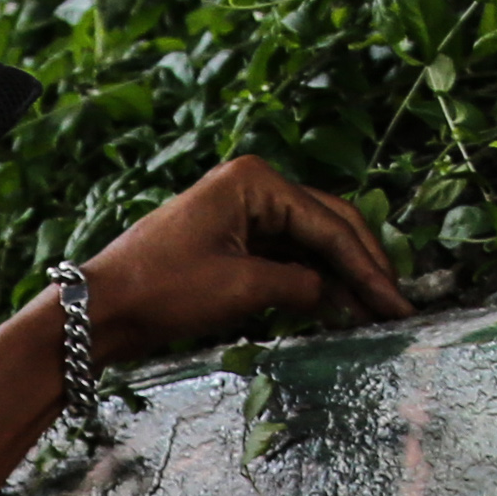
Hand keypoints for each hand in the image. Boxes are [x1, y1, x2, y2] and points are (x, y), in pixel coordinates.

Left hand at [74, 158, 409, 367]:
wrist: (100, 309)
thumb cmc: (161, 290)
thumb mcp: (241, 289)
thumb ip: (300, 287)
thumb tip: (338, 295)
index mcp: (256, 181)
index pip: (330, 225)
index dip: (368, 268)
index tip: (395, 304)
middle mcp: (253, 186)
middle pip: (327, 226)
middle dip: (362, 268)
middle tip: (395, 307)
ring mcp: (241, 212)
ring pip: (309, 243)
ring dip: (340, 277)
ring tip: (373, 314)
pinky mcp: (230, 240)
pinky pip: (284, 257)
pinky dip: (310, 282)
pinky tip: (336, 307)